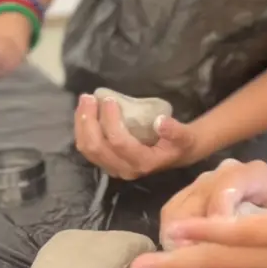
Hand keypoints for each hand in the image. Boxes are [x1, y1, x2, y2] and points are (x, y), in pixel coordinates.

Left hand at [74, 94, 200, 179]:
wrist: (178, 156)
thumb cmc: (181, 143)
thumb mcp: (185, 136)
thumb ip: (176, 131)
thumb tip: (160, 121)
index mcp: (143, 163)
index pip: (119, 143)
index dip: (110, 120)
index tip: (109, 100)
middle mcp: (125, 169)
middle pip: (96, 147)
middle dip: (88, 121)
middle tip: (88, 97)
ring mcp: (114, 168)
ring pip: (88, 149)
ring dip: (81, 125)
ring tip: (84, 102)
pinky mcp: (108, 163)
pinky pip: (88, 149)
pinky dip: (82, 130)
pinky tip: (84, 113)